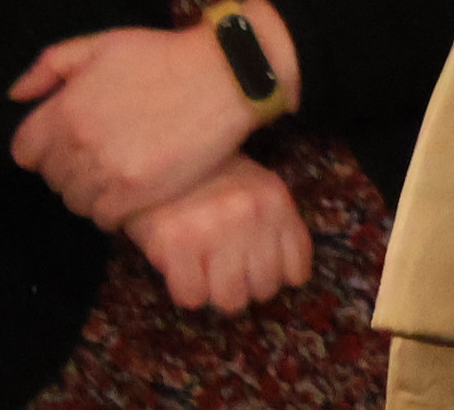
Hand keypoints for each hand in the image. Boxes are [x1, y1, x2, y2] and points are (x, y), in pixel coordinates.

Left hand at [8, 5, 294, 225]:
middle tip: (102, 153)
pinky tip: (132, 188)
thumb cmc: (164, 56)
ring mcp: (107, 173)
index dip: (44, 147)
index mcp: (65, 109)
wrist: (225, 76)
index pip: (24, 151)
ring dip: (91, 190)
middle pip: (52, 179)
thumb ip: (51, 65)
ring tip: (118, 172)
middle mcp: (78, 145)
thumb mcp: (103, 44)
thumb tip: (16, 96)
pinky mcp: (137, 194)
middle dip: (70, 168)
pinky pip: (104, 219)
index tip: (68, 142)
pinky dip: (112, 209)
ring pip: (76, 201)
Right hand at [121, 155, 312, 313]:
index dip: (279, 278)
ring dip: (218, 293)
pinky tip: (184, 269)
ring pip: (230, 299)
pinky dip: (188, 291)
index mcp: (274, 200)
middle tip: (229, 273)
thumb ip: (276, 224)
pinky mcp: (172, 243)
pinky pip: (192, 297)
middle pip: (263, 288)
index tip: (262, 273)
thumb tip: (291, 276)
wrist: (157, 153)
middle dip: (247, 286)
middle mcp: (248, 215)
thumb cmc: (211, 176)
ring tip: (207, 273)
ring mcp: (211, 229)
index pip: (296, 269)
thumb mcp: (258, 186)